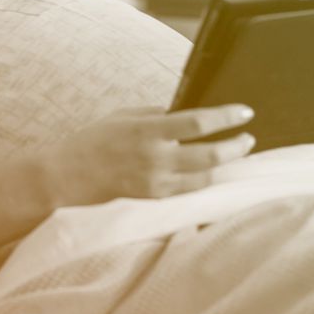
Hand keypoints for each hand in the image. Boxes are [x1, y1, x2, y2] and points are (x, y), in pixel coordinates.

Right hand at [37, 104, 255, 207]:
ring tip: (235, 156)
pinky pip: (187, 194)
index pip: (198, 122)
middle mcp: (155, 159)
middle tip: (248, 139)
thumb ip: (155, 115)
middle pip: (210, 156)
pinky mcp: (152, 202)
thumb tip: (183, 113)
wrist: (64, 179)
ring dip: (224, 168)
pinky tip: (211, 175)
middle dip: (235, 147)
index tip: (245, 112)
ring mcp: (155, 184)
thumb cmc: (91, 142)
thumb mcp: (123, 117)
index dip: (226, 116)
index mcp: (148, 131)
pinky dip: (203, 184)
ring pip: (203, 180)